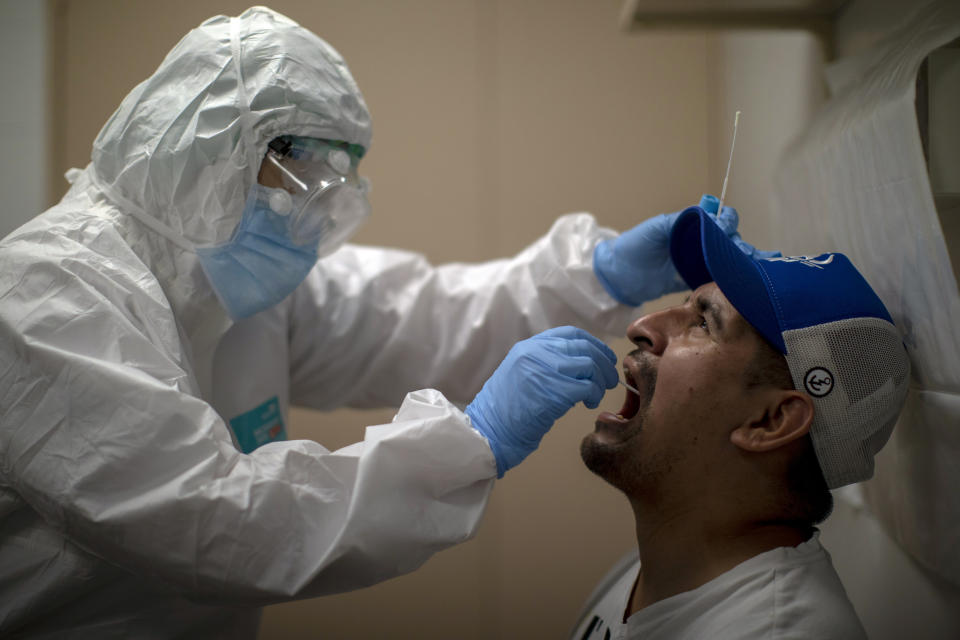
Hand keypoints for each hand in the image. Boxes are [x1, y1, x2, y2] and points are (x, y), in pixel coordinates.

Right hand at [465, 326, 617, 476]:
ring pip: (590, 365)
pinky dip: (594, 395)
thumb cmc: (506, 410)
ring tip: (597, 396)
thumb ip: (547, 363)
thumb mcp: (522, 374)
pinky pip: (588, 386)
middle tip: (610, 380)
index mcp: (529, 346)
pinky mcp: (554, 391)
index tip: (604, 357)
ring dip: (601, 382)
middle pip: (585, 347)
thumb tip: (583, 365)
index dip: (594, 344)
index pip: (571, 334)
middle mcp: (536, 352)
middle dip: (604, 364)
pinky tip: (589, 404)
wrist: (489, 431)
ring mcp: (544, 369)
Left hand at [593, 194, 779, 305]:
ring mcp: (700, 261)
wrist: (619, 277)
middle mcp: (700, 242)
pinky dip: (738, 278)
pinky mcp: (698, 280)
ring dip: (747, 261)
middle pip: (730, 241)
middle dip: (741, 246)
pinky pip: (721, 277)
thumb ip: (680, 219)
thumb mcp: (655, 228)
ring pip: (730, 259)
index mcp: (692, 226)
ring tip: (763, 265)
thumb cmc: (634, 247)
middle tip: (747, 255)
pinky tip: (755, 280)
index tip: (727, 231)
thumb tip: (709, 211)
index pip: (719, 220)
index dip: (727, 224)